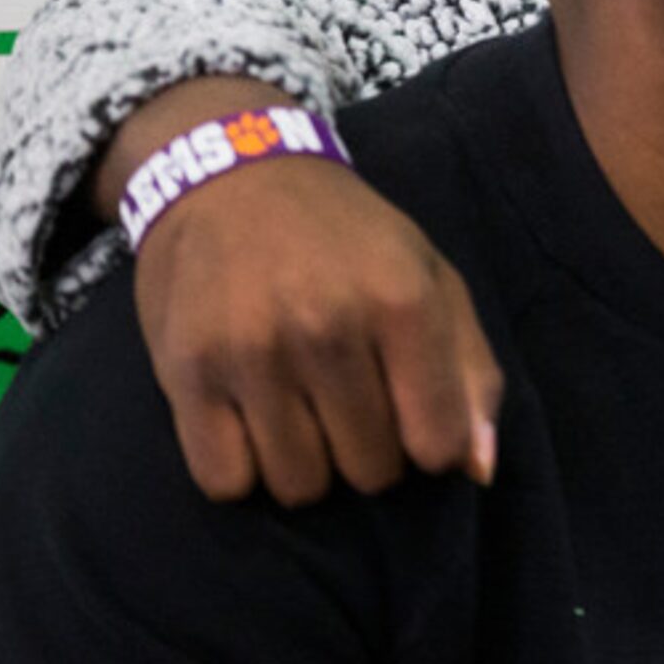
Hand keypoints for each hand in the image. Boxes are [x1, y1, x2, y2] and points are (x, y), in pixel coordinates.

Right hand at [102, 81, 501, 505]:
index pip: (436, 444)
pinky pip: (225, 482)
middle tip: (352, 406)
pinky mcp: (186, 372)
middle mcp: (326, 327)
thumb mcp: (430, 277)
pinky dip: (243, 469)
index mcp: (402, 300)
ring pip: (300, 487)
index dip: (432, 446)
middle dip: (371, 454)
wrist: (232, 176)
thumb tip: (478, 471)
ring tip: (303, 413)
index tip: (414, 419)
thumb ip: (470, 372)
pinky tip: (253, 423)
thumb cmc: (348, 238)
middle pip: (370, 473)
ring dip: (309, 467)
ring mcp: (251, 352)